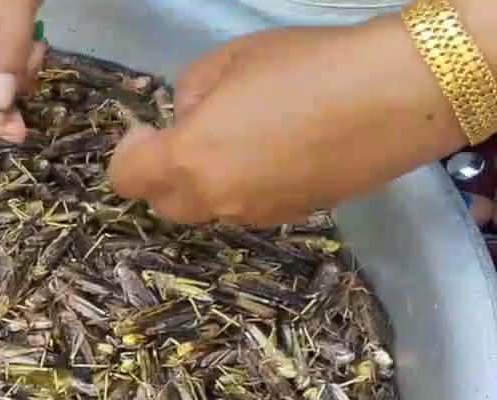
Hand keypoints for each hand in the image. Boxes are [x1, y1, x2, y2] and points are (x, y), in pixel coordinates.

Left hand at [107, 18, 466, 225]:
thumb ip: (192, 92)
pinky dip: (246, 187)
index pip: (128, 179)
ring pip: (210, 209)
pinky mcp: (293, 216)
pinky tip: (275, 152)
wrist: (396, 96)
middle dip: (166, 173)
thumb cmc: (307, 66)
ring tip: (238, 139)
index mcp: (189, 159)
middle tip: (187, 136)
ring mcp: (256, 214)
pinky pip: (249, 208)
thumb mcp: (231, 59)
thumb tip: (189, 116)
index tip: (145, 131)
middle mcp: (216, 199)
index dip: (129, 155)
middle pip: (166, 203)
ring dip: (208, 182)